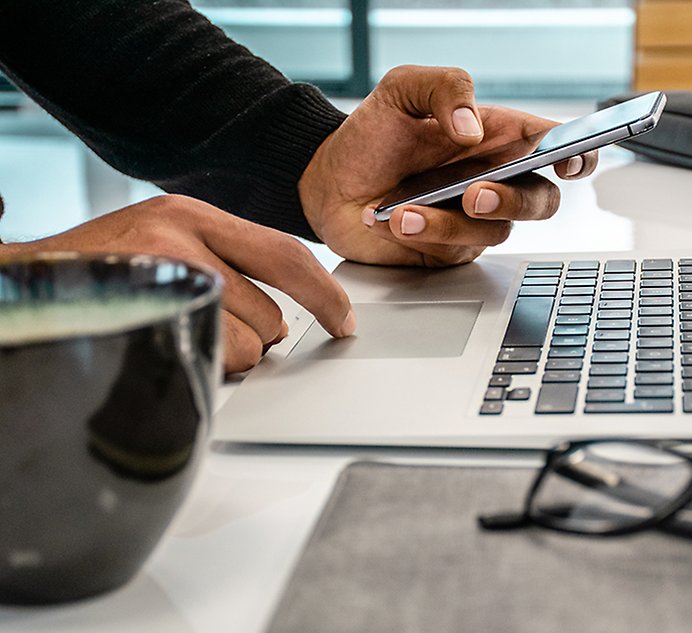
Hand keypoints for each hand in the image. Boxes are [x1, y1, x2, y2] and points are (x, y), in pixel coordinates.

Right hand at [1, 195, 353, 372]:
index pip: (286, 254)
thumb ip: (226, 267)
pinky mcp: (145, 309)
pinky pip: (210, 358)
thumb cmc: (101, 271)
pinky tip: (166, 348)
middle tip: (213, 332)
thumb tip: (284, 322)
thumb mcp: (164, 244)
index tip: (344, 320)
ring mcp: (161, 272)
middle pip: (271, 311)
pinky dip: (201, 367)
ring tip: (177, 336)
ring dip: (225, 356)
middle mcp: (181, 235)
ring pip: (246, 342)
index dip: (325, 293)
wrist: (23, 283)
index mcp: (194, 215)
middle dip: (257, 338)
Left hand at [299, 65, 596, 266]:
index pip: (556, 146)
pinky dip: (424, 235)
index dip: (578, 155)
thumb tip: (473, 126)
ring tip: (405, 209)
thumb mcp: (402, 89)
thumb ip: (446, 88)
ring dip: (450, 222)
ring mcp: (474, 220)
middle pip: (543, 200)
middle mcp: (496, 180)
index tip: (568, 162)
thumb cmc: (371, 134)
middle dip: (515, 200)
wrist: (326, 181)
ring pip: (497, 231)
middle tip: (474, 193)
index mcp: (498, 137)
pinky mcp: (449, 250)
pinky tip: (392, 219)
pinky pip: (455, 250)